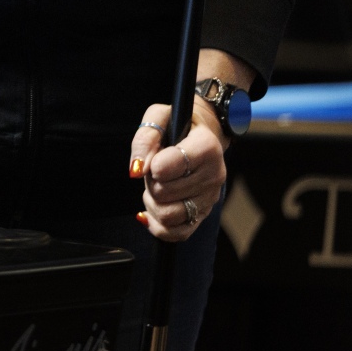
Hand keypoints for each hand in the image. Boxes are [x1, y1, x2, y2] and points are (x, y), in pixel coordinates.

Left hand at [129, 96, 225, 241]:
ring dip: (152, 202)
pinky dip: (157, 225)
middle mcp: (214, 174)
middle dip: (150, 181)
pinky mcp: (204, 213)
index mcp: (207, 147)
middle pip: (165, 192)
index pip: (176, 165)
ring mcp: (210, 197)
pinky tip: (150, 210)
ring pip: (169, 215)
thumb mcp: (158, 117)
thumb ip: (145, 139)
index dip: (154, 165)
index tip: (154, 159)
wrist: (199, 135)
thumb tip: (137, 170)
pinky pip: (178, 234)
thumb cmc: (175, 124)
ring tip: (156, 185)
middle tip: (154, 169)